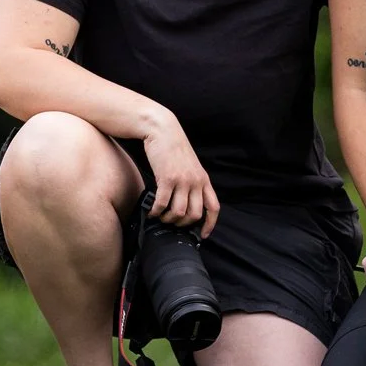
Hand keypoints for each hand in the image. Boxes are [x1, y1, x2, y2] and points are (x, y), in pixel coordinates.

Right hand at [141, 115, 221, 236]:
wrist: (163, 130)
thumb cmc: (174, 148)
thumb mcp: (190, 166)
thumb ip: (192, 183)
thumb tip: (186, 202)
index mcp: (204, 180)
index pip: (213, 207)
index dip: (210, 225)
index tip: (203, 235)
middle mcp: (196, 182)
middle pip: (195, 214)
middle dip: (182, 224)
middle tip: (172, 223)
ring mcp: (182, 181)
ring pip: (179, 212)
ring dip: (168, 219)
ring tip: (161, 217)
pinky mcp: (167, 179)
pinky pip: (162, 203)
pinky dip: (156, 211)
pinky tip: (151, 211)